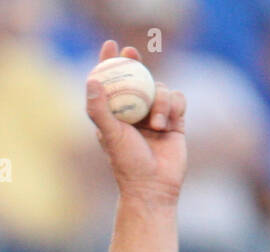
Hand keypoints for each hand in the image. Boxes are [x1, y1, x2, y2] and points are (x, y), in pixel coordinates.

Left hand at [86, 40, 186, 205]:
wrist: (154, 186)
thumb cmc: (127, 163)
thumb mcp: (111, 134)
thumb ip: (99, 108)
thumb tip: (91, 80)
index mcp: (115, 116)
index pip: (111, 84)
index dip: (109, 64)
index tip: (109, 47)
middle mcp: (134, 113)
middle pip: (137, 79)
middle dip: (135, 63)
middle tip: (131, 52)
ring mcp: (155, 116)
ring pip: (161, 88)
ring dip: (160, 102)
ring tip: (156, 125)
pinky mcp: (175, 120)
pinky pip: (178, 99)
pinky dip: (173, 108)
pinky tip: (168, 125)